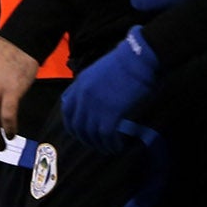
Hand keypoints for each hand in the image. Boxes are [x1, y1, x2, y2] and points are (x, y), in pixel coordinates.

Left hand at [59, 26, 159, 152]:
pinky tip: (117, 146)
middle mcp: (82, 96)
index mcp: (79, 85)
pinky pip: (105, 135)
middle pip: (77, 126)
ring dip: (99, 144)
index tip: (79, 133)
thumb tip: (96, 103)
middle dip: (86, 139)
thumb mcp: (99, 72)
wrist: (139, 58)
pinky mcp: (110, 112)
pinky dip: (111, 144)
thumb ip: (92, 87)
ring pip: (90, 133)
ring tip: (109, 148)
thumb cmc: (126, 62)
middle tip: (96, 144)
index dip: (72, 125)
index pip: (67, 111)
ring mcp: (94, 105)